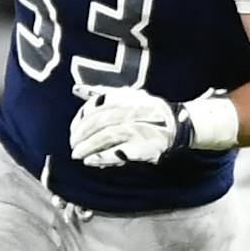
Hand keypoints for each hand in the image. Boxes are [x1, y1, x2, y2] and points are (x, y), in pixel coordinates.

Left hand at [70, 86, 185, 167]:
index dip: (80, 119)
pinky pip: (119, 152)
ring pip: (106, 136)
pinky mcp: (143, 147)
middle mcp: (130, 111)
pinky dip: (102, 157)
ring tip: (77, 154)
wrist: (177, 124)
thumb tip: (77, 89)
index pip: (95, 106)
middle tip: (73, 144)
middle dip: (81, 134)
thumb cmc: (146, 110)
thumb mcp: (127, 96)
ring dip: (88, 146)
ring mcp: (138, 129)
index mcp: (124, 97)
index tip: (73, 130)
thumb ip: (102, 94)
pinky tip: (90, 161)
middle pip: (99, 121)